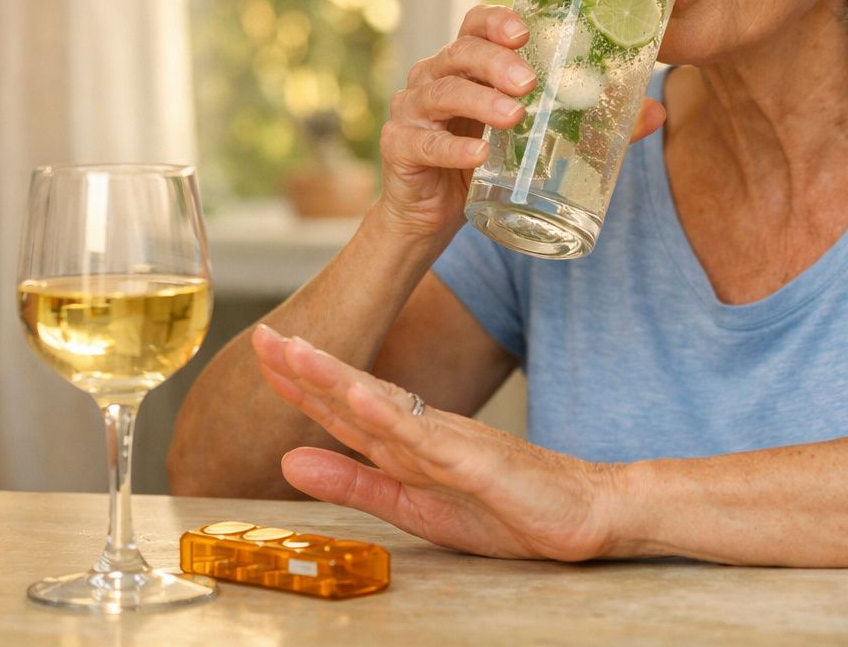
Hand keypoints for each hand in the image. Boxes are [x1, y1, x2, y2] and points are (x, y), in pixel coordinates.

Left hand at [251, 323, 625, 561]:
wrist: (586, 513)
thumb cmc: (508, 508)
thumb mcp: (413, 505)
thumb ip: (354, 482)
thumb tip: (288, 462)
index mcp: (408, 440)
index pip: (342, 407)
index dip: (299, 381)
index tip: (262, 351)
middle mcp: (424, 429)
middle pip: (354, 393)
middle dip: (304, 364)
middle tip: (262, 333)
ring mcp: (450, 440)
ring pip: (383, 404)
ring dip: (337, 377)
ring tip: (295, 354)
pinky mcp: (475, 459)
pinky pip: (427, 437)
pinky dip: (391, 415)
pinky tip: (361, 398)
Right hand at [375, 4, 665, 238]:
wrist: (433, 215)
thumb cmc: (489, 164)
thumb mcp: (537, 139)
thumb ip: (591, 123)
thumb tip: (655, 112)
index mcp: (468, 64)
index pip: (476, 24)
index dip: (497, 20)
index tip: (526, 31)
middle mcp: (435, 76)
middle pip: (460, 52)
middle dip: (497, 62)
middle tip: (531, 83)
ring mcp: (413, 110)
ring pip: (442, 91)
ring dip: (480, 100)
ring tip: (515, 117)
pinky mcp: (400, 146)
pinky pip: (424, 141)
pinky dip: (452, 146)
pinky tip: (478, 155)